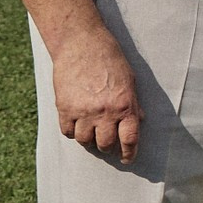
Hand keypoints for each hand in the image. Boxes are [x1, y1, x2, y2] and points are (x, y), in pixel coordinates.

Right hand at [52, 23, 141, 163]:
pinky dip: (72, 132)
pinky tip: (76, 125)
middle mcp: (105, 112)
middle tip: (106, 142)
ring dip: (89, 141)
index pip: (129, 140)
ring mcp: (83, 111)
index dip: (129, 153)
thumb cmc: (110, 59)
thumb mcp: (129, 81)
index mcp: (125, 105)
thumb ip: (133, 103)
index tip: (127, 158)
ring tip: (91, 132)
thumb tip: (137, 122)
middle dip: (107, 147)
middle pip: (106, 145)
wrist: (82, 43)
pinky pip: (68, 132)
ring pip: (85, 141)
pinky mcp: (64, 107)